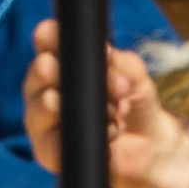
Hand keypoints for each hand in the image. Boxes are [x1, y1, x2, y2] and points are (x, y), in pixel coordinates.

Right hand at [23, 18, 188, 187]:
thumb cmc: (134, 102)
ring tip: (116, 112)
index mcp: (60, 60)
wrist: (148, 146)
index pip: (46, 39)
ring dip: (89, 107)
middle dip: (81, 75)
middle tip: (115, 88)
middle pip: (41, 69)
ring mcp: (41, 119)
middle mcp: (43, 86)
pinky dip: (91, 134)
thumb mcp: (131, 73)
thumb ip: (115, 60)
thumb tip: (103, 55)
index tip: (82, 45)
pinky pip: (56, 140)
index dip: (55, 36)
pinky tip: (110, 133)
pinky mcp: (47, 150)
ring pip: (48, 103)